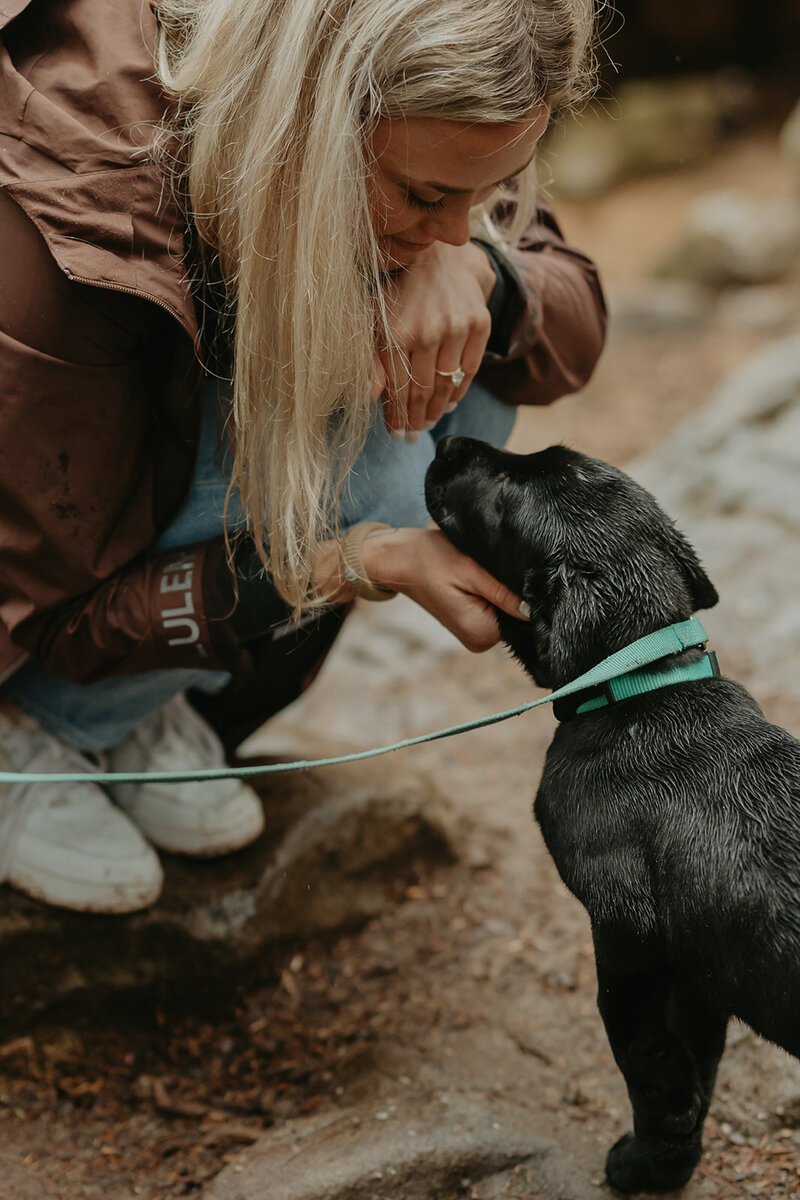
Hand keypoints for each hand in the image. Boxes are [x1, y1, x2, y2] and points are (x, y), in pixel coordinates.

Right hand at [361, 526, 527, 651]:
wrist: (399, 559)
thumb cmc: (431, 558)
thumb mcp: (470, 570)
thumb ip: (503, 593)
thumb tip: (533, 610)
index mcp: (479, 632)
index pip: (523, 618)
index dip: (523, 594)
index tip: (511, 572)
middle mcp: (478, 641)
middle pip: (516, 618)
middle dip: (512, 593)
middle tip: (493, 569)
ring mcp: (474, 636)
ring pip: (506, 613)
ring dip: (502, 593)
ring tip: (483, 573)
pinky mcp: (471, 626)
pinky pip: (495, 612)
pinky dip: (493, 596)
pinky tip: (480, 580)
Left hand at [377, 242, 494, 438]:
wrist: (439, 258)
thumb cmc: (398, 295)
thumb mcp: (374, 321)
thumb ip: (369, 360)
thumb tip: (370, 396)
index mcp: (395, 331)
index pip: (398, 388)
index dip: (397, 417)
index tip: (396, 435)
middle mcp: (427, 330)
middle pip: (423, 391)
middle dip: (416, 420)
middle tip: (412, 437)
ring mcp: (457, 327)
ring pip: (447, 385)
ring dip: (437, 410)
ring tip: (428, 423)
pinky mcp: (479, 324)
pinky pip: (470, 371)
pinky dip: (458, 391)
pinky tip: (448, 403)